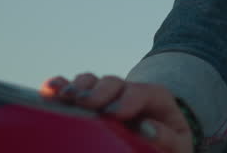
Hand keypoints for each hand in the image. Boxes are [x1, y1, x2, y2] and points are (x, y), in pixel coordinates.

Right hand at [40, 73, 194, 152]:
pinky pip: (72, 89)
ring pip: (91, 81)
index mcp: (156, 99)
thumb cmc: (168, 147)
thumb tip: (147, 129)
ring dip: (77, 88)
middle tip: (87, 103)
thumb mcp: (177, 145)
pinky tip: (49, 89)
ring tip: (65, 96)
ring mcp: (107, 95)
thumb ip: (168, 138)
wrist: (158, 146)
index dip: (128, 100)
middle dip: (99, 92)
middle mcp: (129, 91)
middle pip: (114, 83)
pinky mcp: (88, 103)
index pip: (143, 92)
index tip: (115, 113)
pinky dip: (60, 86)